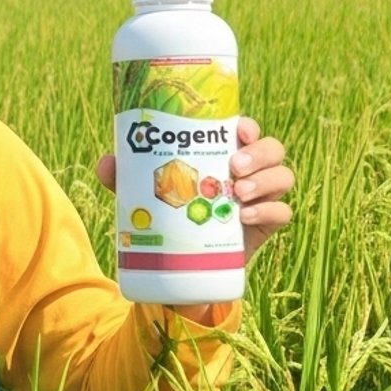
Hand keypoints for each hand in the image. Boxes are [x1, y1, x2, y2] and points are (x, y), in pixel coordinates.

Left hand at [95, 116, 292, 257]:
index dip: (247, 126)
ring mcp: (260, 197)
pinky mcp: (266, 224)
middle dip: (259, 153)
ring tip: (239, 193)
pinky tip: (245, 216)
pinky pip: (283, 212)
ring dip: (266, 180)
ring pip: (283, 176)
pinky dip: (269, 210)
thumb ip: (124, 177)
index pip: (245, 130)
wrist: (183, 264)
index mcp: (222, 153)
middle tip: (234, 166)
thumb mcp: (143, 193)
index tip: (238, 130)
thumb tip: (107, 162)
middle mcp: (247, 171)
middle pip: (272, 148)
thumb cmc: (167, 214)